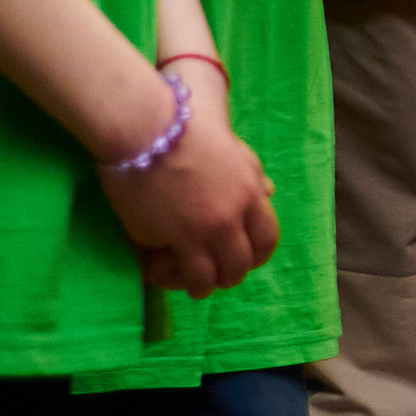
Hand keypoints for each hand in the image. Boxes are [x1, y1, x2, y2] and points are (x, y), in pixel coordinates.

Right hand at [95, 59, 277, 296]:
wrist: (146, 129)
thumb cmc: (186, 132)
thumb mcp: (233, 151)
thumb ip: (251, 175)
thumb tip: (270, 192)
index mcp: (251, 192)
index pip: (267, 238)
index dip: (258, 254)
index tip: (247, 259)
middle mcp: (232, 216)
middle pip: (243, 262)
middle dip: (233, 274)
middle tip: (220, 276)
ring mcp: (202, 230)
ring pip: (215, 276)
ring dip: (208, 285)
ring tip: (198, 286)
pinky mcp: (171, 237)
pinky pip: (186, 273)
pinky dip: (182, 281)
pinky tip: (174, 278)